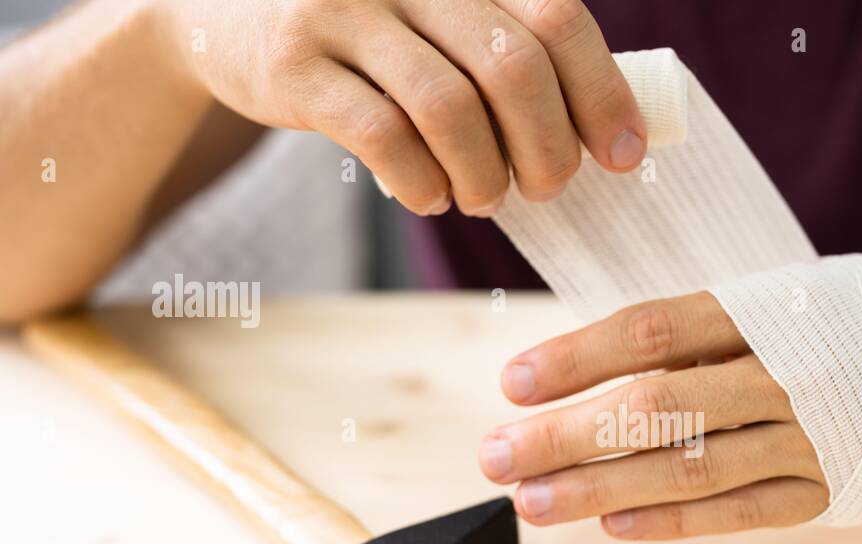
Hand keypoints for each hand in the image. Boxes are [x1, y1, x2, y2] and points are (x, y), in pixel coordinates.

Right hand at [162, 0, 645, 214]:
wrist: (226, 11)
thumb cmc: (371, 33)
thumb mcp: (444, 19)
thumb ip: (513, 51)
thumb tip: (615, 130)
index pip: (556, 15)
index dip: (601, 92)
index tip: (625, 154)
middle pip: (513, 65)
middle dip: (548, 148)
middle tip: (548, 187)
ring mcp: (343, 9)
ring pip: (449, 107)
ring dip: (484, 175)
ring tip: (485, 198)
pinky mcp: (293, 63)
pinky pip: (380, 135)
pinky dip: (421, 183)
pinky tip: (430, 196)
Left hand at [478, 292, 829, 538]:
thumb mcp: (797, 296)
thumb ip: (715, 328)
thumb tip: (611, 362)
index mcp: (776, 309)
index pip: (656, 330)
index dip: (578, 358)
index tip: (513, 382)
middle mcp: (791, 375)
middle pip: (657, 407)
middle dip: (566, 435)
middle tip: (495, 455)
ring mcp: (813, 440)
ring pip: (689, 469)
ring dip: (599, 488)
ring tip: (531, 502)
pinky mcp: (831, 493)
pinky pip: (739, 513)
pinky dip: (673, 521)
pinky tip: (612, 526)